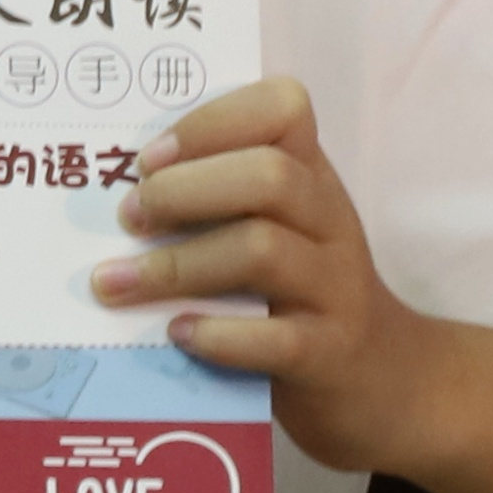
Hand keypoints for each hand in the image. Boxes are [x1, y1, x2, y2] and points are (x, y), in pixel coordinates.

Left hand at [100, 77, 460, 473]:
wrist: (384, 383)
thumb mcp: (274, 230)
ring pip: (263, 251)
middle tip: (128, 218)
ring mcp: (336, 290)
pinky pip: (276, 338)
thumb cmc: (299, 295)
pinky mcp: (330, 354)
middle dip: (183, 191)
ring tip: (114, 283)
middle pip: (269, 177)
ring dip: (174, 265)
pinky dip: (217, 335)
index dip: (210, 123)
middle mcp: (330, 224)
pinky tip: (177, 333)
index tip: (148, 159)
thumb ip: (216, 199)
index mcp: (311, 179)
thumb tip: (108, 192)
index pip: (284, 109)